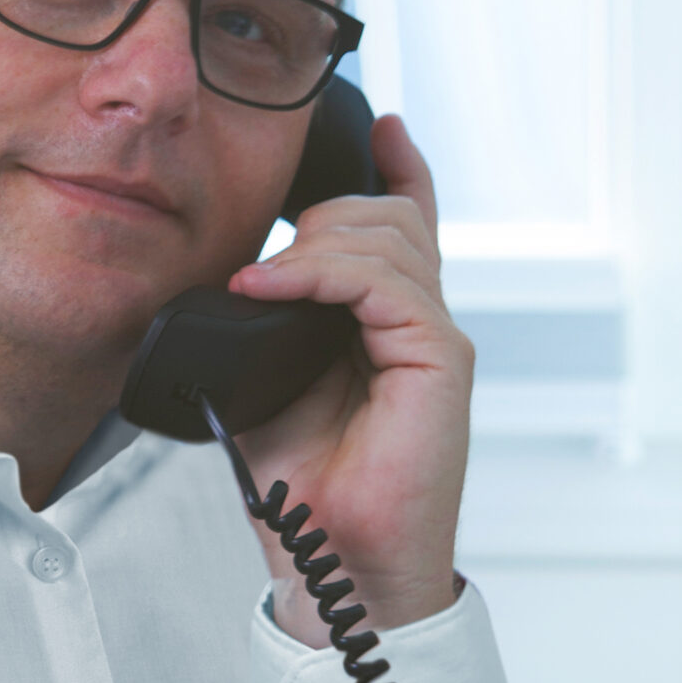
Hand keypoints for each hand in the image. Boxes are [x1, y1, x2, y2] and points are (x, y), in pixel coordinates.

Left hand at [225, 113, 471, 647]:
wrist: (331, 558)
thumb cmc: (302, 483)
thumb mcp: (268, 376)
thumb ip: (271, 318)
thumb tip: (240, 270)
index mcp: (387, 324)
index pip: (407, 224)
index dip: (400, 168)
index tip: (382, 124)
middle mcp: (420, 323)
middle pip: (388, 215)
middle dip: (321, 211)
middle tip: (262, 263)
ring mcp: (435, 339)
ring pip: (385, 236)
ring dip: (311, 243)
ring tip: (257, 281)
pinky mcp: (440, 360)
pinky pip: (383, 281)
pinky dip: (320, 271)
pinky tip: (272, 284)